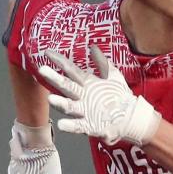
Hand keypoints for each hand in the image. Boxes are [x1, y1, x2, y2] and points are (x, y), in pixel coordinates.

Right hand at [39, 46, 160, 145]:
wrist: (130, 118)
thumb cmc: (119, 96)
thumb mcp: (112, 75)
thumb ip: (102, 63)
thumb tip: (93, 47)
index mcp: (87, 83)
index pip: (70, 69)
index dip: (59, 60)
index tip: (47, 52)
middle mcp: (82, 96)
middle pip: (66, 86)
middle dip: (54, 78)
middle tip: (42, 69)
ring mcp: (84, 111)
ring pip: (69, 106)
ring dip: (60, 103)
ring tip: (50, 99)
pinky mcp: (89, 126)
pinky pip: (77, 126)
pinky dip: (69, 125)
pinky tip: (62, 124)